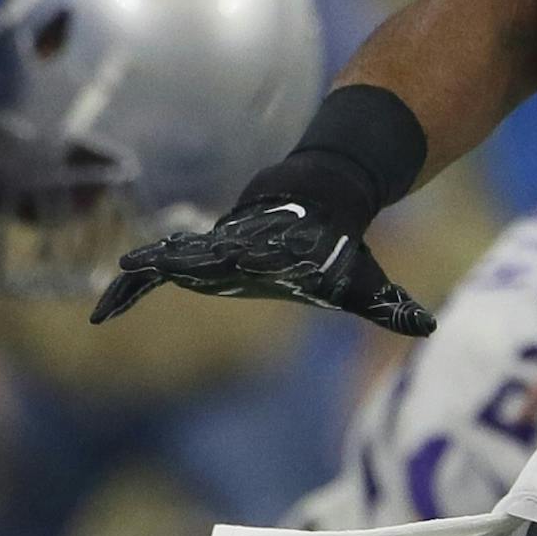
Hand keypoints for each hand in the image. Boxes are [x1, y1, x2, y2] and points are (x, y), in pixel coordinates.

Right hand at [89, 154, 433, 335]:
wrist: (312, 207)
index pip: (266, 253)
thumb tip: (431, 328)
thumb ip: (391, 306)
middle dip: (195, 258)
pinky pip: (157, 275)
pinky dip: (131, 290)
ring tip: (123, 275)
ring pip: (178, 259)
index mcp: (282, 253)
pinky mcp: (198, 262)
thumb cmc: (338, 251)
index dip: (252, 255)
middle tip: (167, 262)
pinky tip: (104, 312)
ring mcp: (216, 252)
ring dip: (152, 269)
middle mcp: (244, 248)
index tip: (238, 259)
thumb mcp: (365, 282)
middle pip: (216, 251)